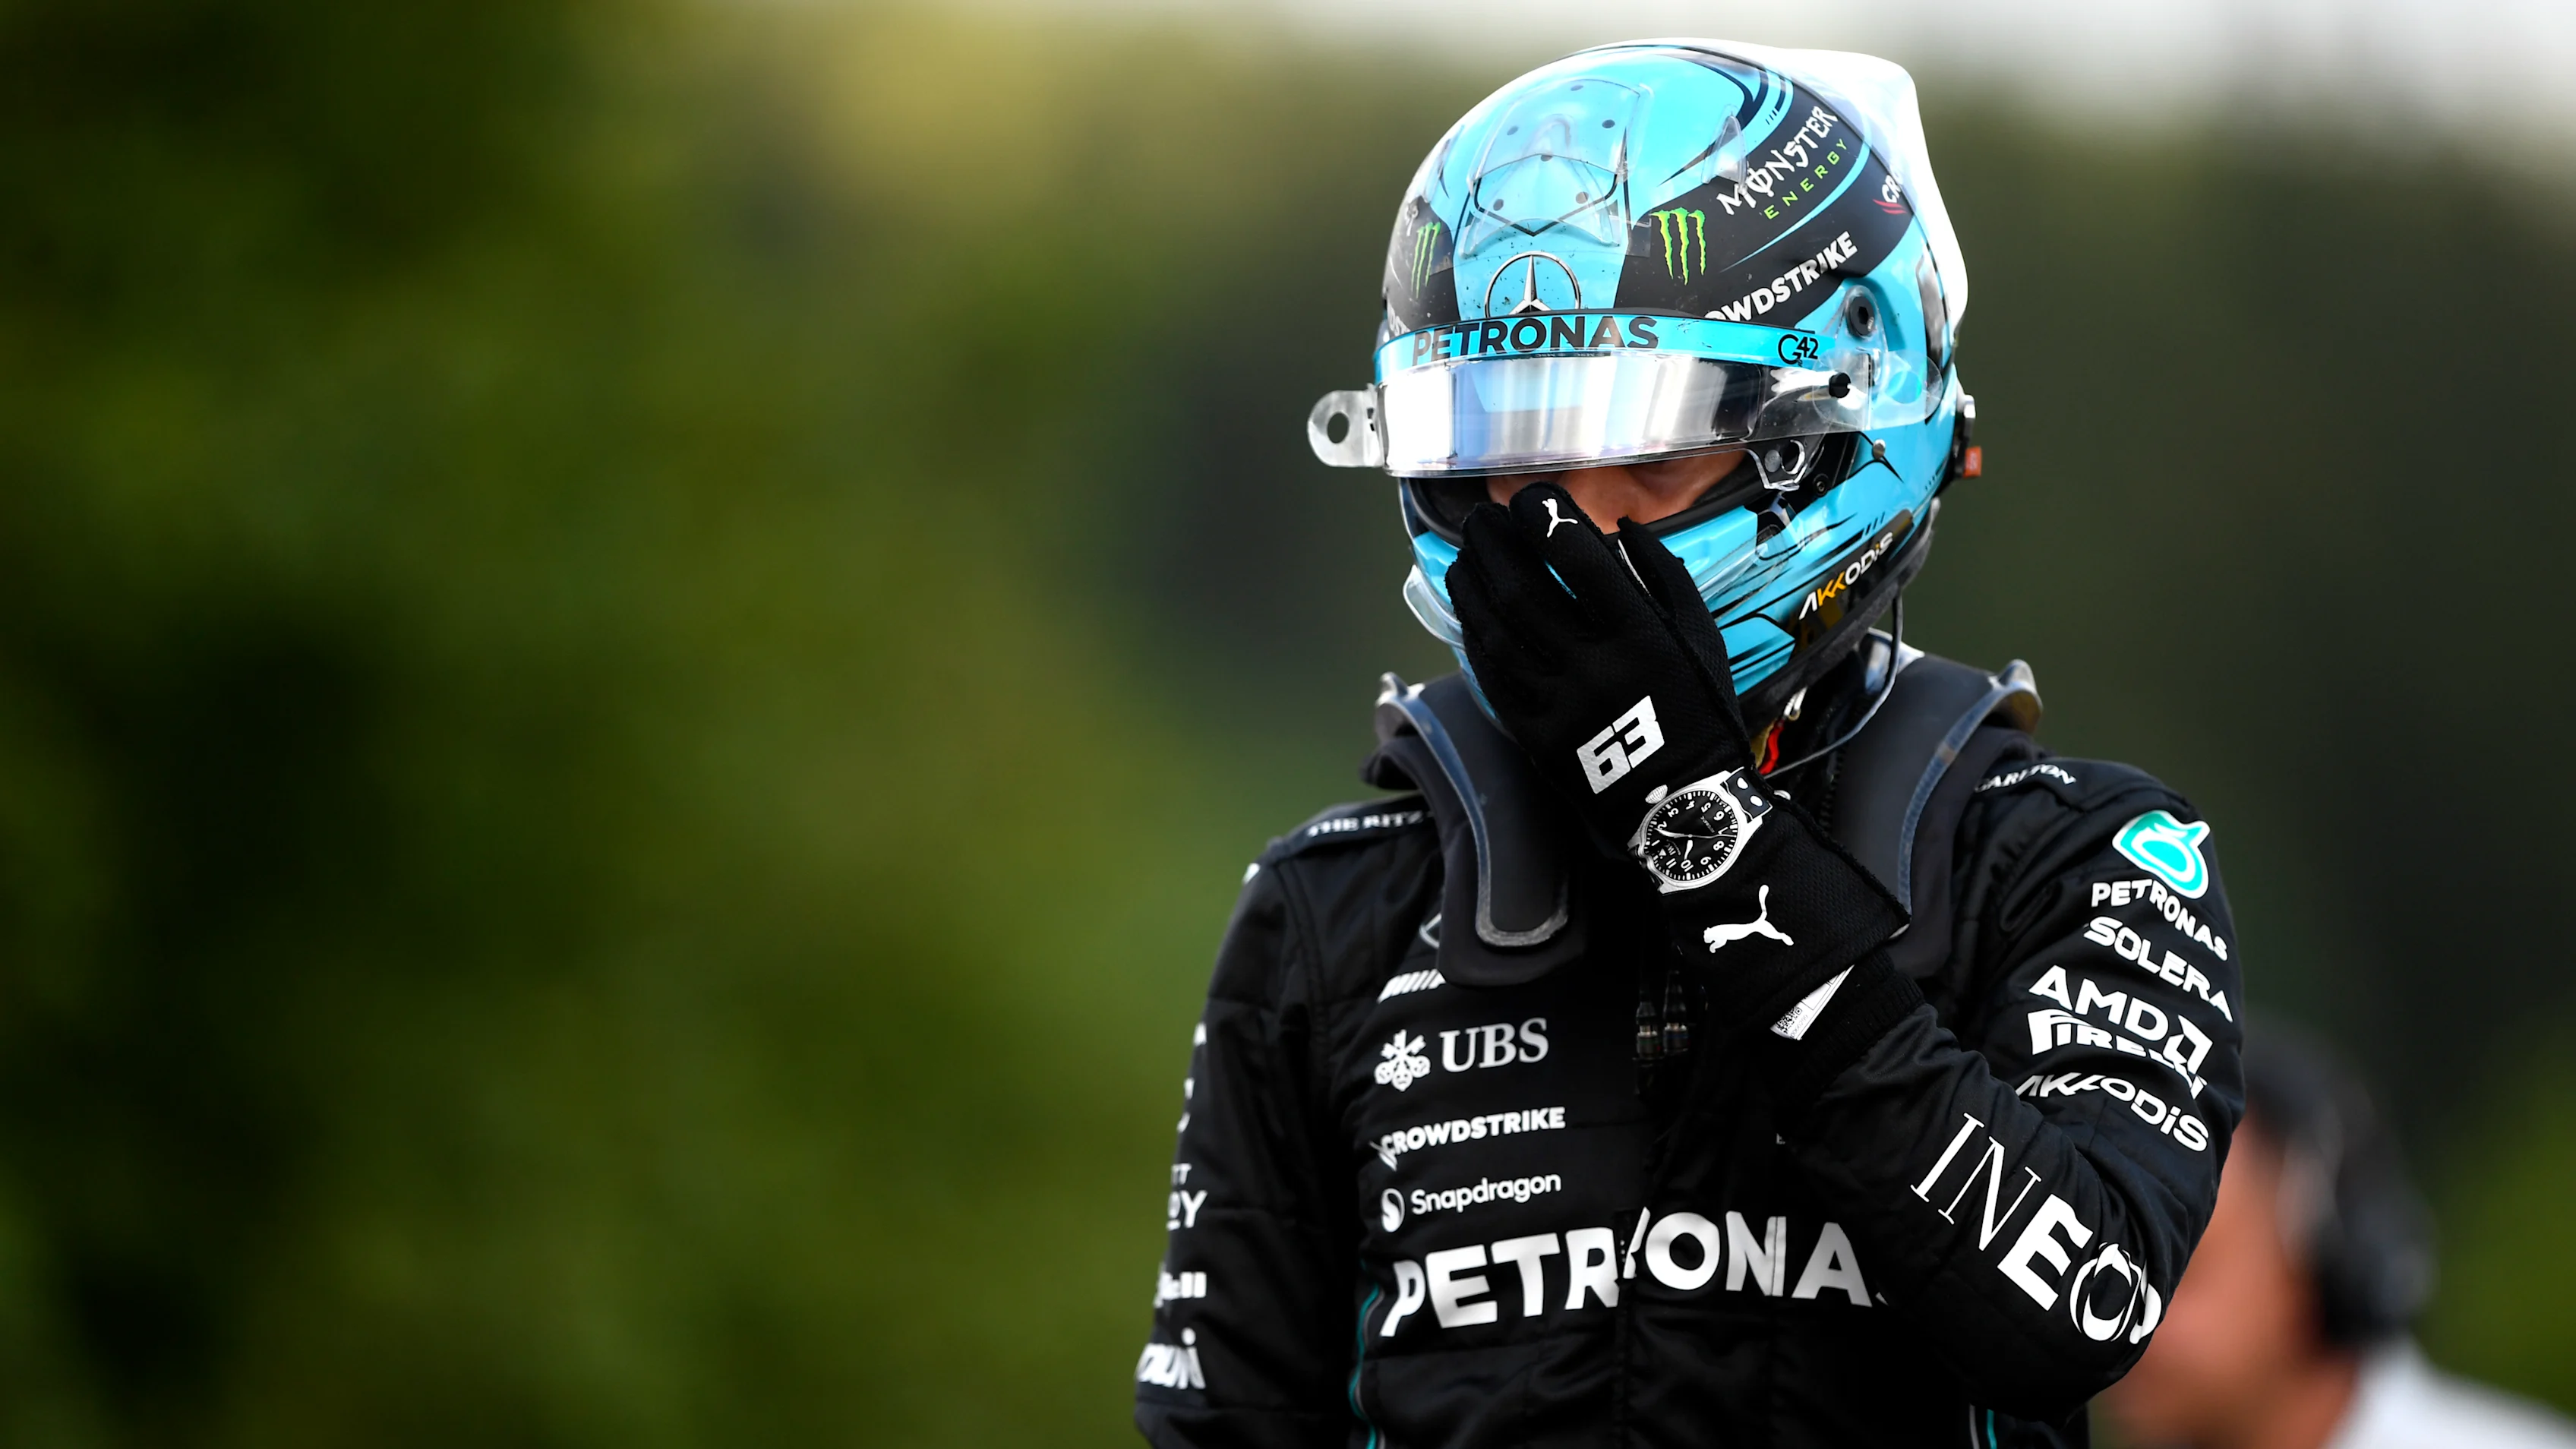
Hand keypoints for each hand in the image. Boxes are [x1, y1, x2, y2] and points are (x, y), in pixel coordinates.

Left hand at [1448, 481, 1904, 1029]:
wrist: (1686, 806)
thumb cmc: (1701, 712)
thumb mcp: (1701, 637)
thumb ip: (1663, 576)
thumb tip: (1619, 527)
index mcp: (1640, 635)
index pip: (1577, 559)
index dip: (1545, 519)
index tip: (1531, 498)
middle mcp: (1592, 666)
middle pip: (1523, 590)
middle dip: (1493, 545)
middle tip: (1481, 519)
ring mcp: (1557, 704)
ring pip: (1496, 632)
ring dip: (1473, 587)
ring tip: (1464, 557)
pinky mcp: (1534, 736)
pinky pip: (1492, 678)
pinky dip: (1475, 638)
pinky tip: (1468, 613)